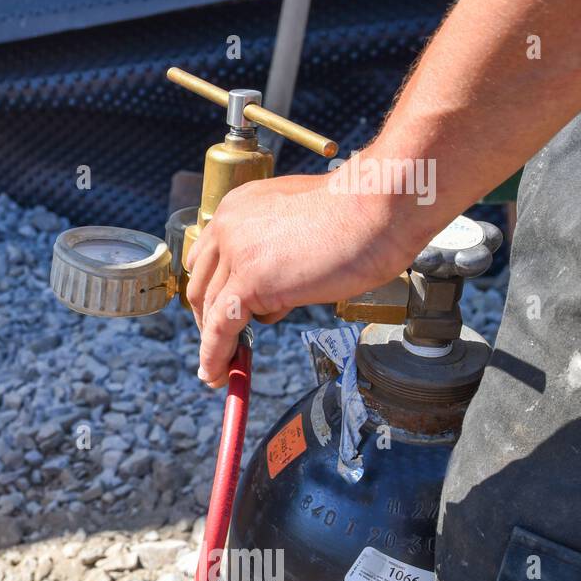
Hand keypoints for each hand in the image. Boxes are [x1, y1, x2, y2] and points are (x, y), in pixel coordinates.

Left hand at [184, 167, 418, 386]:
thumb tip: (275, 292)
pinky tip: (216, 374)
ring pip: (211, 309)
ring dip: (213, 343)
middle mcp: (228, 227)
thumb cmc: (359, 212)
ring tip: (218, 370)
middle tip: (218, 344)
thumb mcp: (300, 225)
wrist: (378, 207)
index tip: (215, 312)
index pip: (207, 258)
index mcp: (238, 207)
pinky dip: (215, 355)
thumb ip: (279, 252)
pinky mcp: (251, 281)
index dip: (209, 289)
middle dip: (206, 319)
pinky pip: (222, 327)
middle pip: (202, 284)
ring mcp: (237, 253)